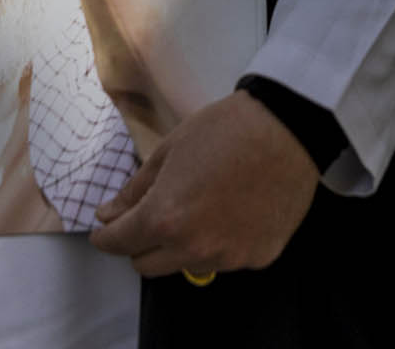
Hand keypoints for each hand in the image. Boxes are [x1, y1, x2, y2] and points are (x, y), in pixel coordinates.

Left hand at [88, 91, 318, 276]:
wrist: (288, 129)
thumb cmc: (227, 130)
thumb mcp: (170, 150)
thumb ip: (135, 190)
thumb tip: (109, 214)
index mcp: (165, 218)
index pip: (119, 243)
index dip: (106, 235)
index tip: (106, 228)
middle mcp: (194, 248)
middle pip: (146, 265)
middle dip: (139, 243)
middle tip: (150, 214)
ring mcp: (228, 258)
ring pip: (186, 265)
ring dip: (181, 245)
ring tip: (200, 206)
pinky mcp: (257, 258)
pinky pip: (224, 260)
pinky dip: (219, 243)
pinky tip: (231, 211)